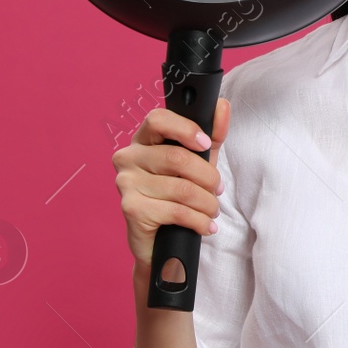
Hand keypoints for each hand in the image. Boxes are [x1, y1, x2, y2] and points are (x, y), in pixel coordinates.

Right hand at [112, 98, 230, 270]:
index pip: (158, 119)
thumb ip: (211, 134)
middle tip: (217, 191)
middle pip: (177, 157)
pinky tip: (205, 226)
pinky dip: (199, 221)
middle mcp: (128, 157)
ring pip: (181, 188)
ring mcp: (126, 183)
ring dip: (207, 203)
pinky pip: (176, 211)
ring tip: (212, 211)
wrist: (161, 243)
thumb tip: (222, 105)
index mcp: (143, 140)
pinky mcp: (131, 209)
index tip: (205, 144)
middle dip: (208, 177)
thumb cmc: (179, 195)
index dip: (185, 129)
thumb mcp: (200, 162)